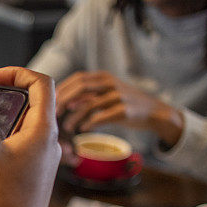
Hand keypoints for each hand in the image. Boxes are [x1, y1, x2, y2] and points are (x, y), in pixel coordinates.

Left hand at [55, 71, 182, 146]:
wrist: (154, 111)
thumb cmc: (125, 104)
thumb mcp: (107, 94)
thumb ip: (89, 96)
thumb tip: (64, 103)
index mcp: (104, 77)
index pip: (78, 79)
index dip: (63, 89)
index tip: (52, 102)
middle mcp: (110, 83)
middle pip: (80, 87)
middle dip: (64, 100)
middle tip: (54, 114)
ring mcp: (118, 96)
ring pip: (89, 104)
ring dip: (74, 116)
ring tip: (67, 127)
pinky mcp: (125, 110)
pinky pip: (102, 116)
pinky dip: (90, 123)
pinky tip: (83, 129)